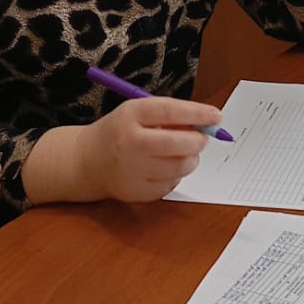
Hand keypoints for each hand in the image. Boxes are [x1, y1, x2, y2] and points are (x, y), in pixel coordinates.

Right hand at [25, 97, 218, 204]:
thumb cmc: (120, 131)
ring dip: (190, 159)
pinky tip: (167, 167)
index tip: (216, 115)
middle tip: (205, 138)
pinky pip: (168, 185)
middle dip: (198, 140)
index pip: (170, 111)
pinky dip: (175, 176)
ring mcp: (130, 170)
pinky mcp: (134, 192)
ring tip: (187, 152)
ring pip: (176, 167)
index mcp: (129, 115)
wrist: (87, 161)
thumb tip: (205, 123)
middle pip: (175, 143)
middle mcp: (128, 142)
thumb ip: (169, 116)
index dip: (197, 113)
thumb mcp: (138, 112)